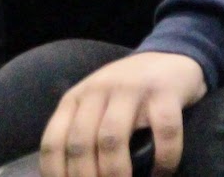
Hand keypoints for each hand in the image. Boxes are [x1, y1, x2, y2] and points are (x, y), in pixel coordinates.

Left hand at [40, 52, 207, 176]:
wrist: (169, 58)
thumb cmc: (127, 94)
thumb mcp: (95, 106)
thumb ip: (82, 134)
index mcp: (75, 98)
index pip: (53, 140)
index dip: (56, 173)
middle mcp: (98, 90)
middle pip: (81, 142)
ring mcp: (131, 88)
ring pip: (112, 138)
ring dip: (116, 173)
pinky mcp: (165, 92)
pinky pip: (163, 131)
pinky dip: (164, 159)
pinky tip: (162, 174)